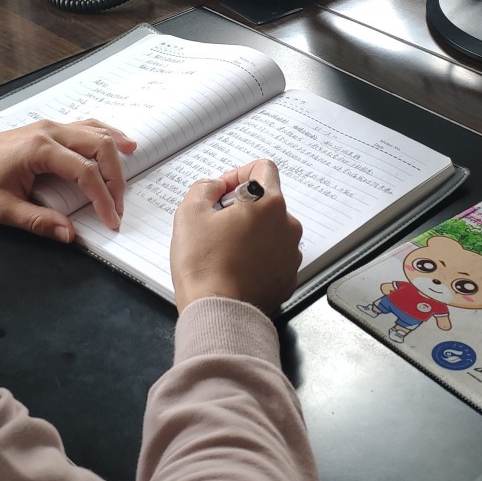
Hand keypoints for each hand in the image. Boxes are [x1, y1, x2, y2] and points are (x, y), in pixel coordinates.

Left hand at [0, 120, 135, 240]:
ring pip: (96, 132)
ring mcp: (50, 126)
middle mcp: (49, 131)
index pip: (85, 172)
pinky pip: (87, 127)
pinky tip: (121, 144)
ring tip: (131, 175)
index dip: (103, 199)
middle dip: (115, 179)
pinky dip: (107, 136)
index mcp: (39, 149)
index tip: (111, 221)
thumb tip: (69, 235)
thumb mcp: (1, 209)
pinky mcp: (50, 129)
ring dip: (115, 155)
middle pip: (99, 147)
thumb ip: (38, 222)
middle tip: (118, 207)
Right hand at [169, 159, 301, 316]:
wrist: (218, 312)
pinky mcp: (288, 278)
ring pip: (270, 230)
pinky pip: (273, 257)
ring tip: (224, 250)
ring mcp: (291, 254)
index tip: (223, 191)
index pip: (263, 168)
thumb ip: (204, 187)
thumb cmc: (204, 266)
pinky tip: (235, 268)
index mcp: (268, 204)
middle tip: (216, 224)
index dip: (238, 174)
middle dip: (242, 207)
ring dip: (251, 233)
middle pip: (266, 202)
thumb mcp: (190, 212)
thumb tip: (215, 187)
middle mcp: (288, 226)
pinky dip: (257, 257)